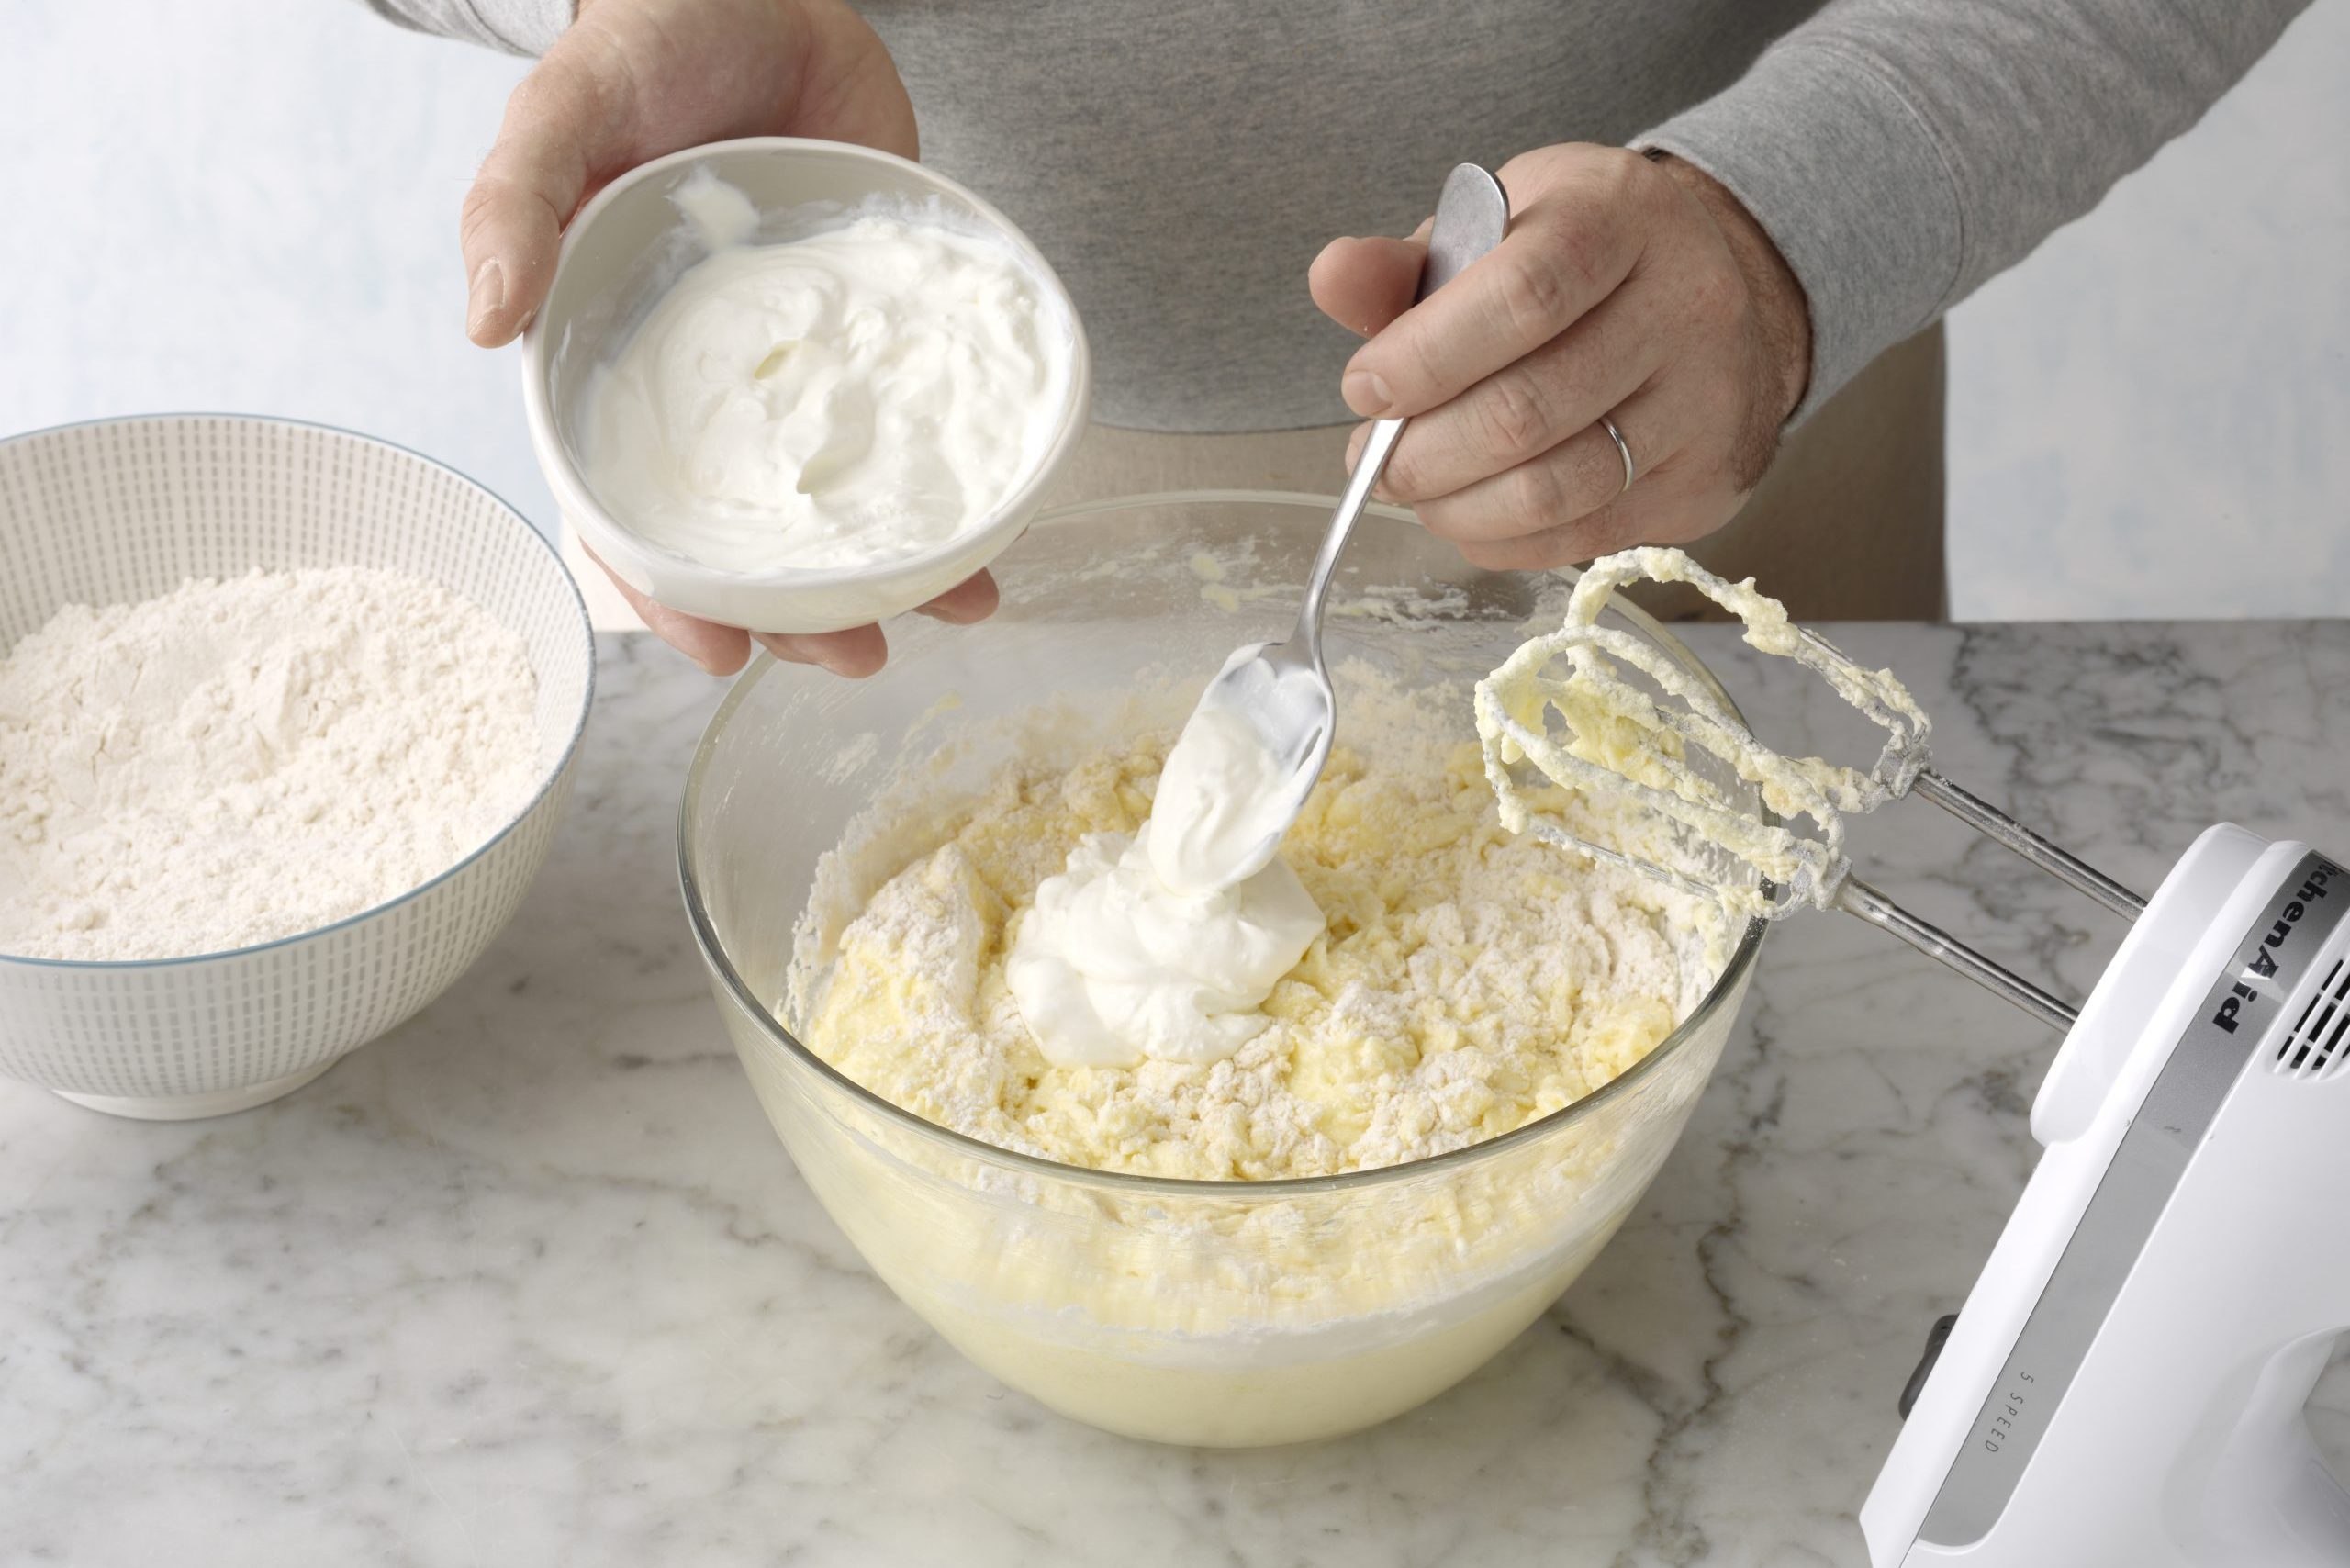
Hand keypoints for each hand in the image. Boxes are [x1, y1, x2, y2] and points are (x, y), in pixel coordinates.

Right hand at [463, 0, 988, 676]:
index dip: (667, 591)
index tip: (716, 649)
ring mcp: (807, 362)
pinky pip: (919, 419)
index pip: (631, 513)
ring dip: (896, 570)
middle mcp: (718, 386)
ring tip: (952, 611)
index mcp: (622, 368)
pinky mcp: (883, 325)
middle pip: (752, 533)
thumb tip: (482, 327)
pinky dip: (959, 480)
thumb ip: (515, 209)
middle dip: (801, 614)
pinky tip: (998, 527)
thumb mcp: (560, 116)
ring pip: (847, 496)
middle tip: (858, 655)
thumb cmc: (640, 48)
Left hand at [1309, 145, 1811, 570]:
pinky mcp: (1703, 481)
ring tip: (1413, 486)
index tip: (1364, 388)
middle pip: (1530, 409)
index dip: (1426, 357)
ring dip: (1454, 506)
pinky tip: (1466, 511)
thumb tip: (1332, 276)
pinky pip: (1581, 537)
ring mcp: (1705, 402)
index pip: (1523, 296)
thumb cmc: (1578, 260)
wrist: (1715, 293)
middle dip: (1423, 452)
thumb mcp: (1497, 228)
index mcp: (1620, 216)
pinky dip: (1500, 539)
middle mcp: (1684, 305)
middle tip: (1373, 460)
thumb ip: (1407, 263)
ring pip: (1555, 489)